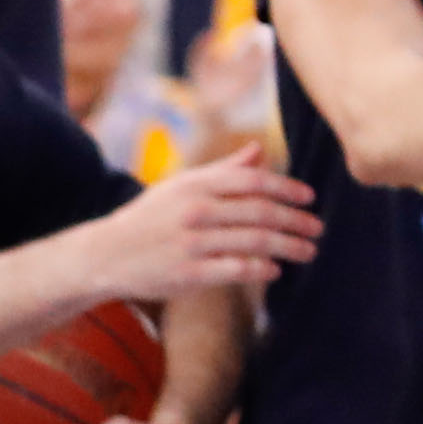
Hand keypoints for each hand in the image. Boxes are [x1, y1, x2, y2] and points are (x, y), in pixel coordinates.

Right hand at [86, 151, 320, 295]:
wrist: (105, 254)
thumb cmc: (151, 218)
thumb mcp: (181, 186)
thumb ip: (223, 171)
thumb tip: (259, 149)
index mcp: (195, 185)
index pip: (253, 181)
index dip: (287, 188)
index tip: (309, 197)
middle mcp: (195, 211)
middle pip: (260, 213)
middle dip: (295, 221)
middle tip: (317, 229)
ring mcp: (191, 243)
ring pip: (255, 242)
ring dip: (289, 246)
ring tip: (308, 251)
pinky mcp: (188, 274)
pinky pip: (236, 270)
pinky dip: (261, 269)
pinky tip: (275, 269)